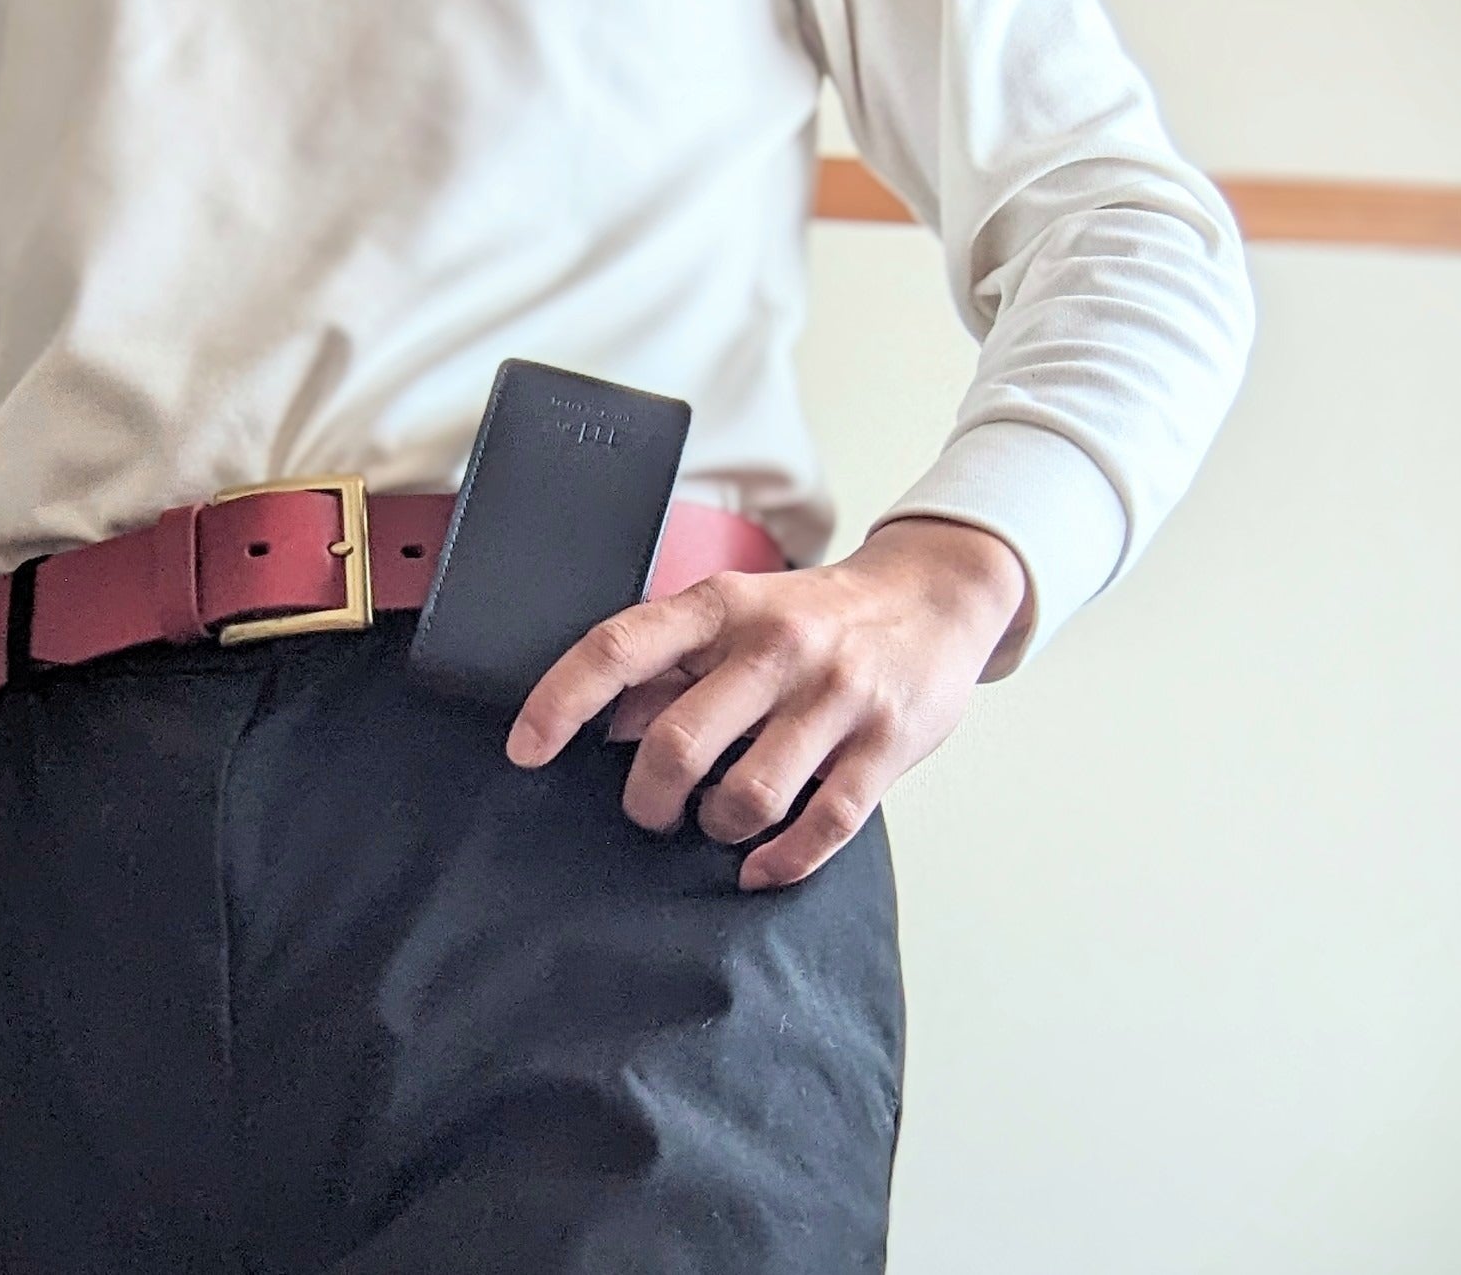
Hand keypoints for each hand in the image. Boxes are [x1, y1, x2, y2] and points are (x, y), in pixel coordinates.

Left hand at [506, 517, 1028, 889]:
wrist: (934, 597)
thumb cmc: (817, 616)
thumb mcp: (737, 614)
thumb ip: (670, 664)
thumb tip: (607, 725)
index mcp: (724, 605)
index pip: (620, 649)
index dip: (561, 702)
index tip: (526, 750)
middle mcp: (778, 646)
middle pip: (678, 746)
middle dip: (650, 799)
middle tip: (653, 808)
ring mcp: (836, 696)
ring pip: (748, 797)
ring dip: (717, 827)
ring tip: (719, 818)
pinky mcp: (886, 744)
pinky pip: (823, 827)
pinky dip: (780, 861)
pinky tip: (760, 863)